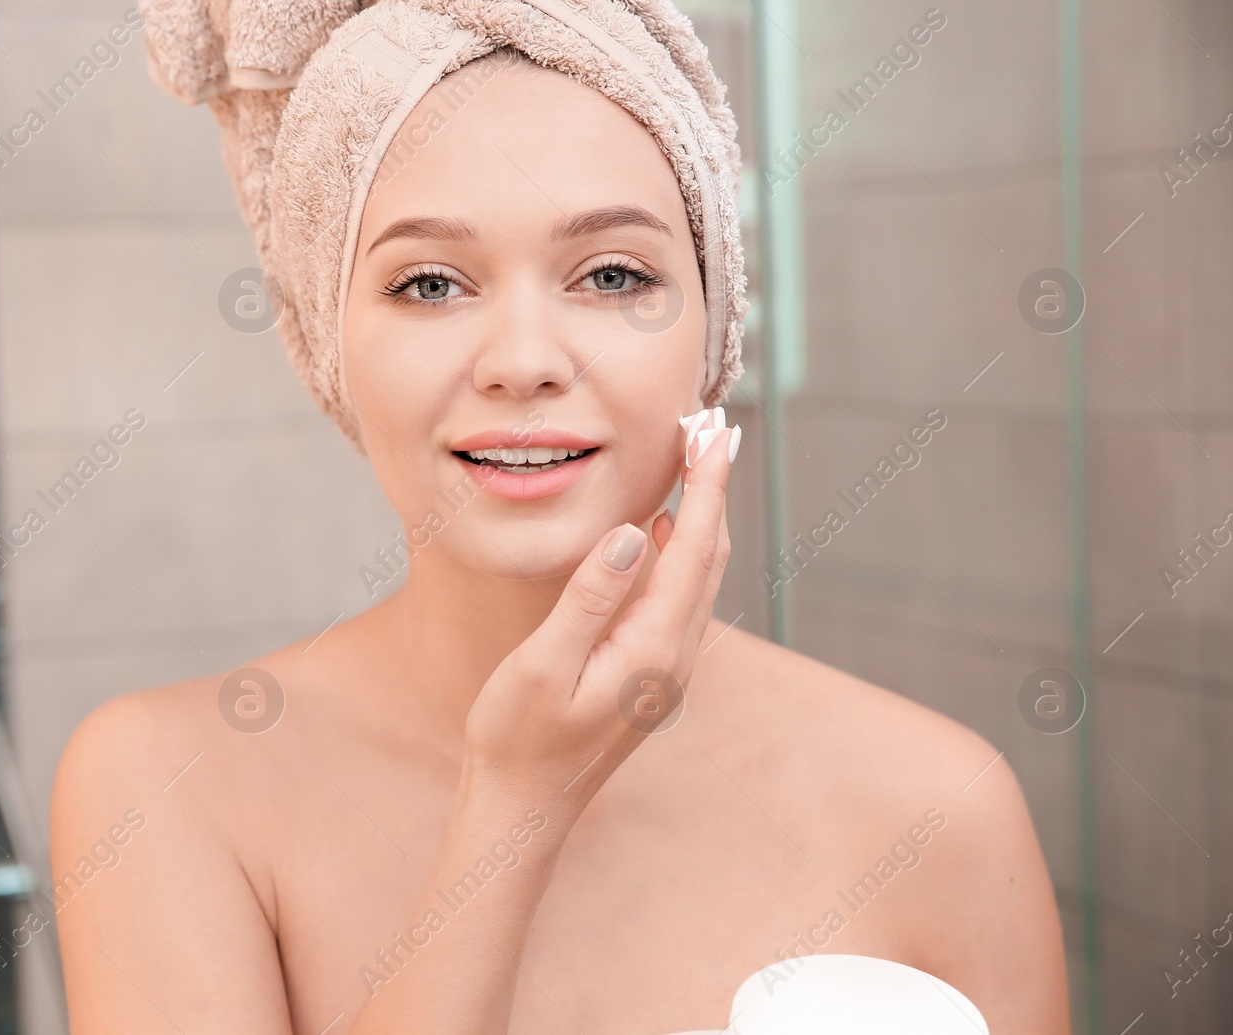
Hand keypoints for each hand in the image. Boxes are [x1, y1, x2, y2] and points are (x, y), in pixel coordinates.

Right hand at [462, 421, 735, 811]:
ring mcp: (667, 666)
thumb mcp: (543, 666)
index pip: (695, 548)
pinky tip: (668, 525)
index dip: (706, 484)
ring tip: (696, 459)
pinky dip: (684, 547)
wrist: (522, 806)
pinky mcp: (650, 670)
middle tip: (709, 425)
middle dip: (713, 487)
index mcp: (653, 649)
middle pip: (710, 553)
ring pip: (701, 573)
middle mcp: (674, 656)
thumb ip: (590, 598)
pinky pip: (681, 594)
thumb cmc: (518, 739)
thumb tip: (635, 533)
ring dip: (702, 513)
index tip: (713, 430)